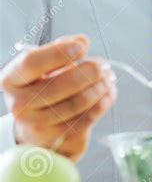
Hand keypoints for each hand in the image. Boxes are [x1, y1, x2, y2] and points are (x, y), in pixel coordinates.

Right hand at [0, 35, 115, 161]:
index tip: (81, 46)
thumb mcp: (44, 66)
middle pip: (59, 85)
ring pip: (77, 103)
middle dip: (89, 72)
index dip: (59, 52)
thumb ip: (60, 49)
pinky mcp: (56, 139)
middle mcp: (20, 104)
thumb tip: (81, 42)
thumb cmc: (42, 88)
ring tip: (108, 78)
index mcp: (12, 80)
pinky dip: (102, 103)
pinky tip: (108, 94)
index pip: (32, 63)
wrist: (36, 125)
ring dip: (99, 88)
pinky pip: (86, 119)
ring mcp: (36, 125)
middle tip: (103, 65)